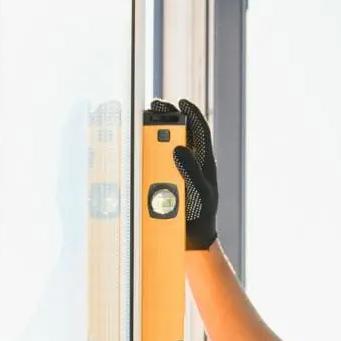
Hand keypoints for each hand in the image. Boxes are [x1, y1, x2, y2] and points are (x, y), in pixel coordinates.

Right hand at [149, 98, 218, 249]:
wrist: (192, 239)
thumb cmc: (201, 216)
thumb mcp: (200, 192)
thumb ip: (191, 169)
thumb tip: (179, 146)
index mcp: (204, 162)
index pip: (200, 131)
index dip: (192, 113)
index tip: (182, 101)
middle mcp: (190, 163)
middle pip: (180, 133)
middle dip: (168, 116)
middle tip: (155, 105)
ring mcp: (176, 171)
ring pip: (166, 145)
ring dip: (155, 131)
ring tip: (143, 119)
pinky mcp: (164, 181)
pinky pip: (155, 162)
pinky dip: (146, 151)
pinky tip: (136, 144)